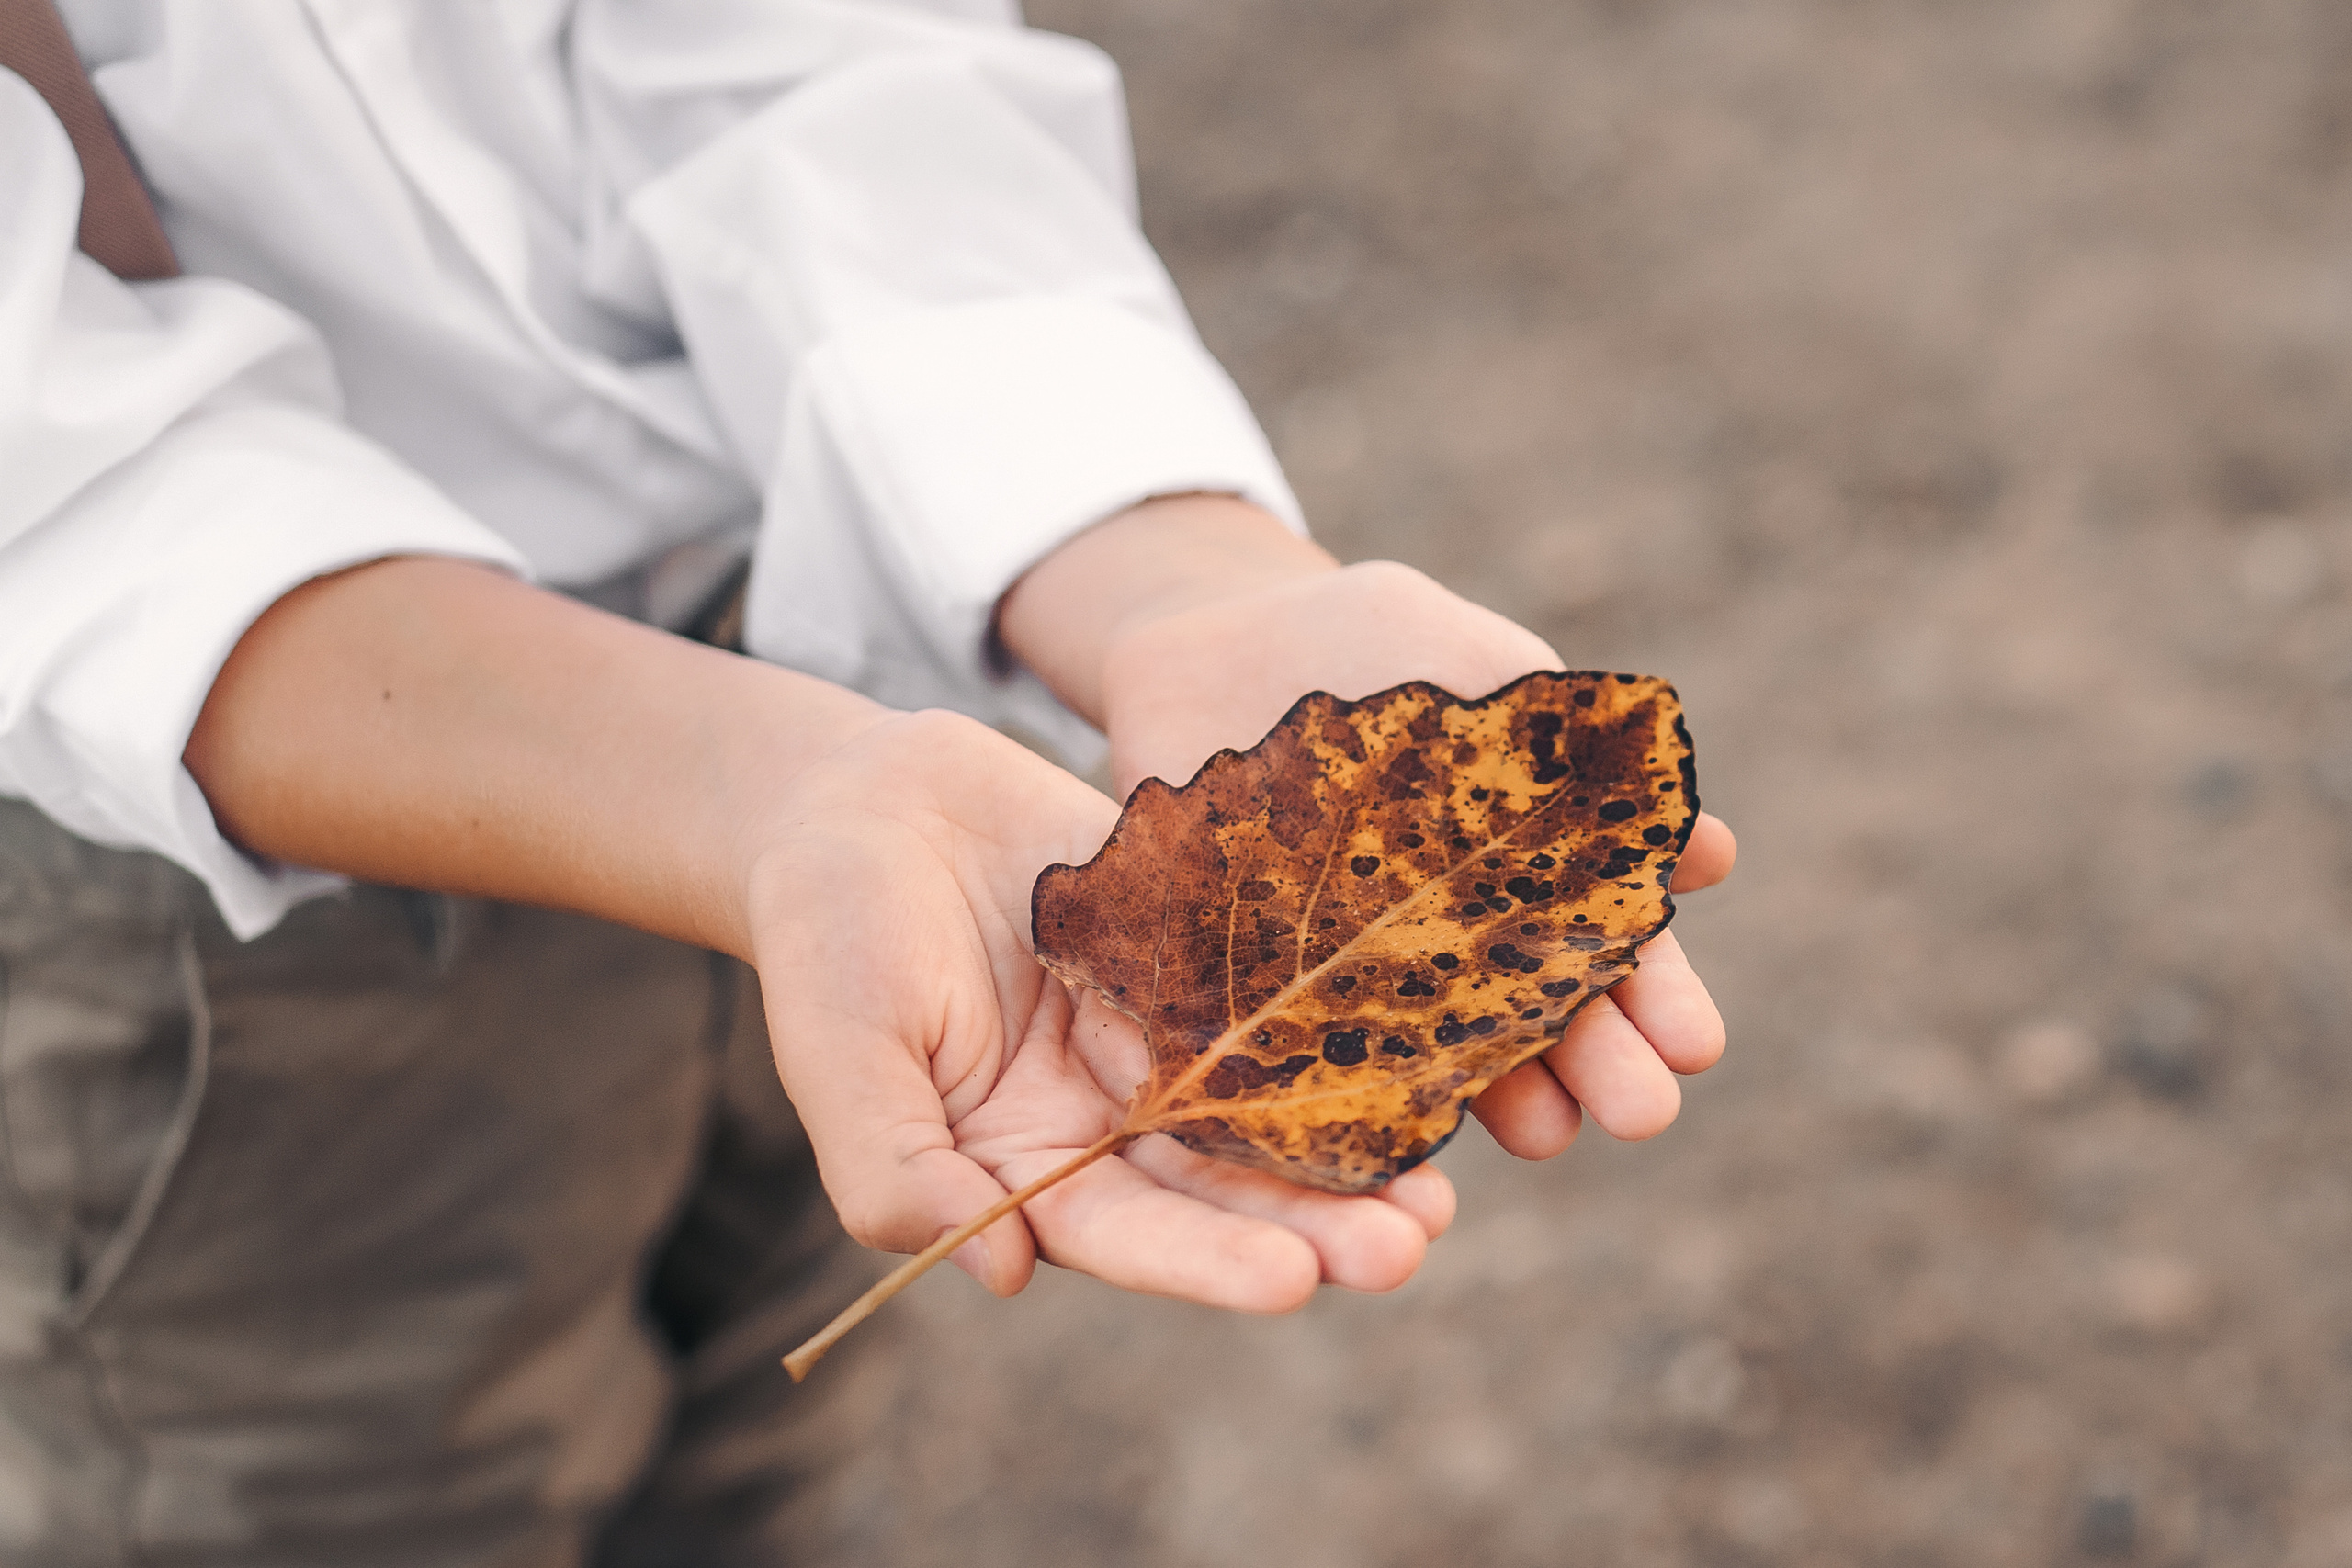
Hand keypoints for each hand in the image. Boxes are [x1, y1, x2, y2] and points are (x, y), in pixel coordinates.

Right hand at [743, 709, 1449, 1308]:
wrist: (865, 797)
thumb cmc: (825, 932)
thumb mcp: (840, 1052)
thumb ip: (896, 1170)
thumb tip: (1002, 1272)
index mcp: (1022, 1166)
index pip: (1127, 1232)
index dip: (1208, 1261)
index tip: (1296, 1281)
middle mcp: (1106, 1120)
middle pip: (1221, 1187)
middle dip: (1312, 1222)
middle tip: (1410, 1246)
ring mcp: (1160, 1037)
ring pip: (1267, 1104)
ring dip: (1350, 1145)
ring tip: (1442, 1184)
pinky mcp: (1196, 957)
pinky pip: (1276, 995)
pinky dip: (1341, 1023)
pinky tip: (1419, 1042)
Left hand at [1000, 497, 1736, 1180]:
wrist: (1222, 641)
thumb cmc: (1375, 647)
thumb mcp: (1480, 670)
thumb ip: (1581, 758)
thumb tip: (1714, 857)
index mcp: (1534, 879)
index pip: (1612, 955)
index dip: (1658, 1002)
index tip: (1695, 1046)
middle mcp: (1458, 950)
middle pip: (1542, 1024)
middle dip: (1598, 1068)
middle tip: (1644, 1114)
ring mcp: (1357, 982)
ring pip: (1438, 1060)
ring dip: (1499, 1099)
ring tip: (1547, 1135)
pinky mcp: (1252, 998)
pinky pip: (1300, 1059)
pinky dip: (1342, 1099)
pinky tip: (1387, 1132)